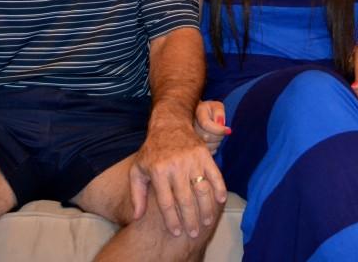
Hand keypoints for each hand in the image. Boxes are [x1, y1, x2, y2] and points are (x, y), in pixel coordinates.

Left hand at [128, 120, 226, 237]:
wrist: (169, 124)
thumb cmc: (152, 151)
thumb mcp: (138, 170)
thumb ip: (137, 194)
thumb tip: (138, 216)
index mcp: (158, 172)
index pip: (166, 202)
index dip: (172, 220)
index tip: (176, 232)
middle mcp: (175, 166)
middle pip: (185, 200)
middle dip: (190, 220)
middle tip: (193, 233)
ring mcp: (191, 160)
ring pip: (202, 190)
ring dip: (206, 208)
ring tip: (207, 222)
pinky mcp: (204, 154)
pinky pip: (215, 174)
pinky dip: (220, 188)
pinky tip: (221, 200)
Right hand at [194, 100, 230, 154]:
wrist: (200, 115)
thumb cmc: (211, 110)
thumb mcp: (217, 106)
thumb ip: (219, 112)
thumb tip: (220, 124)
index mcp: (198, 112)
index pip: (206, 124)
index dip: (219, 130)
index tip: (228, 130)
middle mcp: (189, 123)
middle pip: (206, 136)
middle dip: (218, 136)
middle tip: (223, 132)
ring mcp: (188, 135)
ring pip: (205, 146)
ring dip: (216, 143)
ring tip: (217, 136)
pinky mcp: (191, 145)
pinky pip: (205, 151)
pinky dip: (212, 149)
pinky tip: (212, 142)